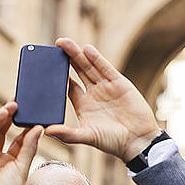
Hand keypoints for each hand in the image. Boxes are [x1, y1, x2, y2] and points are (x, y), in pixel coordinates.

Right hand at [0, 101, 42, 184]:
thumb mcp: (23, 167)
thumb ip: (29, 147)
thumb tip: (39, 128)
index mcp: (10, 159)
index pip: (19, 137)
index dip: (26, 125)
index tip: (37, 113)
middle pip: (5, 129)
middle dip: (14, 115)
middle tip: (25, 101)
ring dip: (4, 115)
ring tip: (15, 104)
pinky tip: (3, 113)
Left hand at [44, 38, 159, 162]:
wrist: (138, 140)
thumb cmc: (112, 142)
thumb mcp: (87, 137)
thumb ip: (67, 134)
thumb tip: (47, 131)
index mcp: (84, 106)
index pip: (69, 87)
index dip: (59, 77)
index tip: (47, 68)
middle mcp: (94, 94)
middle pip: (78, 72)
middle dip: (68, 58)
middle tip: (56, 45)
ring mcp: (107, 87)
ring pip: (90, 67)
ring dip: (78, 55)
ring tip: (65, 43)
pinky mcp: (119, 83)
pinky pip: (105, 68)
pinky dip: (96, 59)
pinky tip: (86, 49)